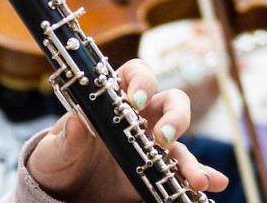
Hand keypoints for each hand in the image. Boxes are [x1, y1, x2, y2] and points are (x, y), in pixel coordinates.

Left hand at [26, 58, 229, 200]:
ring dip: (192, 157)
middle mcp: (139, 118)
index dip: (140, 81)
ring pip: (181, 141)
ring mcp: (152, 144)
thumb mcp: (53, 152)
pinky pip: (184, 170)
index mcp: (113, 101)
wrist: (65, 192)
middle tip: (164, 136)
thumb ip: (65, 139)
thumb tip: (77, 123)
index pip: (135, 75)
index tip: (135, 99)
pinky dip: (201, 175)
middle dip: (174, 116)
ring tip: (196, 178)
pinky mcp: (158, 170)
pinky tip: (214, 183)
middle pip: (170, 102)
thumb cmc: (57, 161)